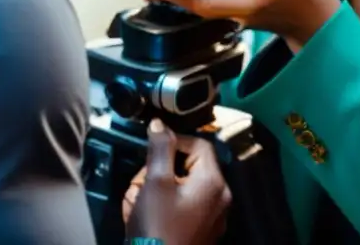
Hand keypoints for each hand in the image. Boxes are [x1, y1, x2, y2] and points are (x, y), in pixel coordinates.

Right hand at [124, 119, 230, 244]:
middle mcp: (220, 198)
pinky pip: (186, 209)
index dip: (174, 141)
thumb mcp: (155, 183)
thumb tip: (160, 124)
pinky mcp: (202, 235)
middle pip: (193, 167)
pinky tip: (147, 218)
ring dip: (162, 188)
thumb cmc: (158, 228)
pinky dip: (168, 207)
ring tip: (139, 202)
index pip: (200, 144)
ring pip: (187, 189)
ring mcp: (213, 219)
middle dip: (164, 169)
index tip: (151, 150)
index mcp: (213, 181)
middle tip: (141, 181)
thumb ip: (160, 150)